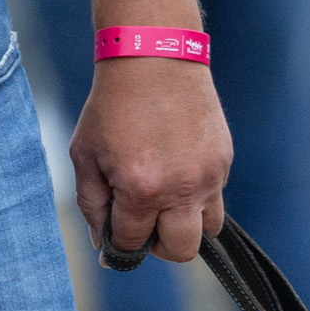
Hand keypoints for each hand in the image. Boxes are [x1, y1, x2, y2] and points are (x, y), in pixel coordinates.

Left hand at [76, 0, 230, 262]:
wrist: (155, 59)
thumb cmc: (112, 107)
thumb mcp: (85, 156)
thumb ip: (92, 205)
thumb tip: (103, 245)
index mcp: (141, 188)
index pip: (133, 243)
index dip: (119, 246)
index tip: (113, 236)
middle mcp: (182, 188)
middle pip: (180, 251)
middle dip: (157, 246)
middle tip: (141, 224)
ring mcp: (209, 176)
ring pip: (207, 230)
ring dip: (183, 225)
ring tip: (162, 199)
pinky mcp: (224, 161)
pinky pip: (215, 198)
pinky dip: (195, 197)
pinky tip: (174, 170)